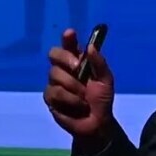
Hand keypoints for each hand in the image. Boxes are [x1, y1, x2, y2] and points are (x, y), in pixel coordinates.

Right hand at [44, 28, 114, 148]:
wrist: (97, 122)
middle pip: (54, 54)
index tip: (70, 33)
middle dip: (66, 59)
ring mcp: (54, 83)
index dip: (67, 38)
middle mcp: (63, 69)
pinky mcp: (50, 98)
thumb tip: (90, 47)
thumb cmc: (101, 98)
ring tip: (84, 98)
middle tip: (78, 68)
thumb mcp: (106, 80)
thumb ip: (99, 63)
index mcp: (78, 61)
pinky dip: (70, 99)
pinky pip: (55, 92)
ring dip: (73, 87)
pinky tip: (78, 106)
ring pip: (54, 75)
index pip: (69, 45)